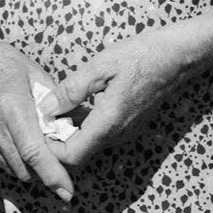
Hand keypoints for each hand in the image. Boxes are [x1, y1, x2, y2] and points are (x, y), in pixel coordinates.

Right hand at [0, 29, 74, 202]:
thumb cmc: (4, 63)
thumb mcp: (35, 73)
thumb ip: (55, 103)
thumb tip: (79, 125)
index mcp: (10, 106)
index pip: (33, 151)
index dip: (52, 174)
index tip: (68, 191)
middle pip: (24, 168)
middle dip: (46, 172)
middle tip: (64, 163)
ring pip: (13, 170)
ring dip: (31, 168)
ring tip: (43, 147)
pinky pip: (0, 163)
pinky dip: (15, 160)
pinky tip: (21, 141)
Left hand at [40, 27, 193, 169]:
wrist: (176, 56)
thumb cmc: (139, 55)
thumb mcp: (100, 65)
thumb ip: (71, 89)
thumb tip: (46, 109)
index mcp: (108, 122)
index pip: (70, 156)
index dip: (49, 148)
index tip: (36, 127)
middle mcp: (117, 135)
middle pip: (78, 154)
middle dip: (56, 141)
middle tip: (40, 117)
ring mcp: (125, 132)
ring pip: (89, 145)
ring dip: (69, 133)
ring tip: (53, 108)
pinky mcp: (129, 126)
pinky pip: (100, 135)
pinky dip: (83, 126)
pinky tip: (74, 105)